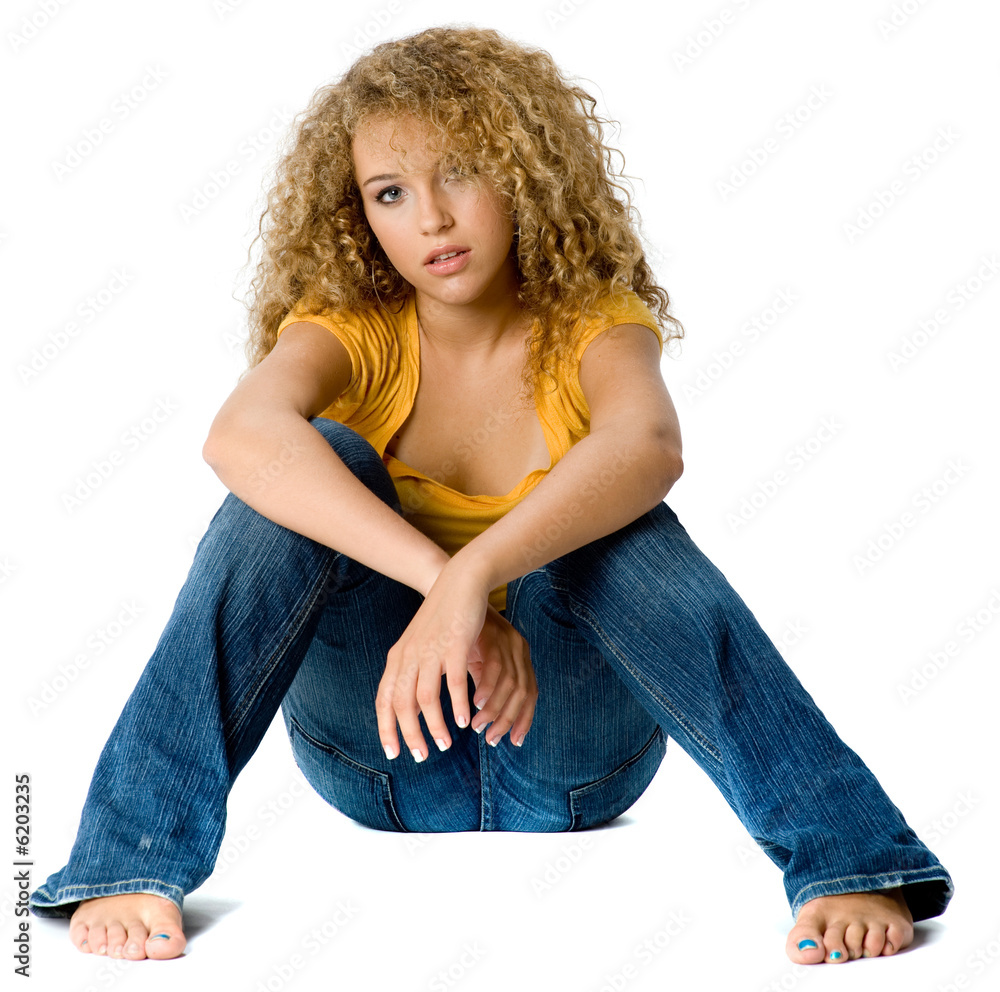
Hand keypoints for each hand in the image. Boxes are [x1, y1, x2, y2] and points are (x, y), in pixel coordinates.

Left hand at [376, 558, 537, 761]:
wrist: (460, 582)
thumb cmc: (444, 618)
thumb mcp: (423, 647)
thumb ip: (417, 676)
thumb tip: (415, 709)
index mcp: (399, 658)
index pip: (385, 700)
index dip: (386, 728)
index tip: (394, 753)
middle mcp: (409, 656)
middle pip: (402, 704)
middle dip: (410, 734)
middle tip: (421, 756)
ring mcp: (430, 650)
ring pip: (425, 697)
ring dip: (435, 726)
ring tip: (445, 745)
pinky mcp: (453, 645)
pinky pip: (453, 682)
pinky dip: (457, 705)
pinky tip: (464, 721)